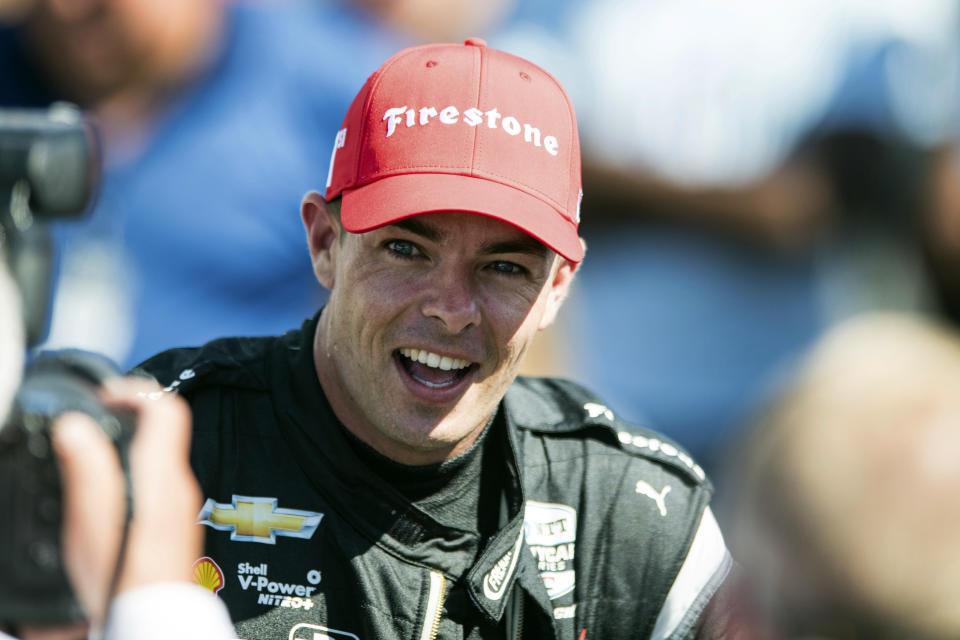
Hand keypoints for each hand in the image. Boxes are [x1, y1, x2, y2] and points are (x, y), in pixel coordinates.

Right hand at [51, 378, 202, 626]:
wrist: (151, 624)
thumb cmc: (123, 581)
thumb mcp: (92, 522)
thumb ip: (88, 469)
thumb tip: (77, 426)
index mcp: (162, 476)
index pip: (166, 408)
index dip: (134, 392)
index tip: (104, 397)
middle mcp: (180, 487)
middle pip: (163, 431)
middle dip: (126, 419)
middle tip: (93, 422)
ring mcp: (182, 507)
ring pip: (160, 459)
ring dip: (129, 448)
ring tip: (93, 456)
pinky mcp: (177, 526)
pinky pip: (159, 485)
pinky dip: (135, 475)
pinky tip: (110, 494)